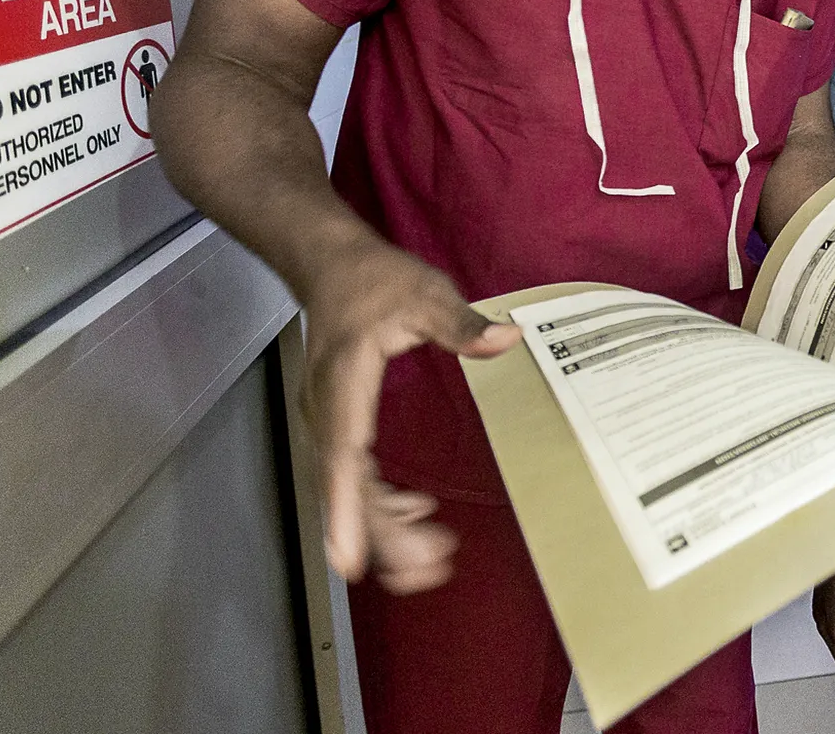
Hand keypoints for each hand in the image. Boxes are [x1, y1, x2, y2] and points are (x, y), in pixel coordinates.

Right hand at [301, 240, 520, 591]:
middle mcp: (327, 410)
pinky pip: (353, 474)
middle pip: (348, 486)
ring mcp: (328, 419)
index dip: (347, 508)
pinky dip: (379, 501)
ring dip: (383, 526)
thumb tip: (507, 340)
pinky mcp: (337, 421)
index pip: (345, 453)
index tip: (348, 558)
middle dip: (380, 534)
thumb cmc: (374, 280)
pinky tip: (412, 515)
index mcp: (346, 381)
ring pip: (348, 487)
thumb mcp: (425, 292)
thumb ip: (462, 323)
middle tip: (426, 570)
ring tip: (428, 559)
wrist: (330, 264)